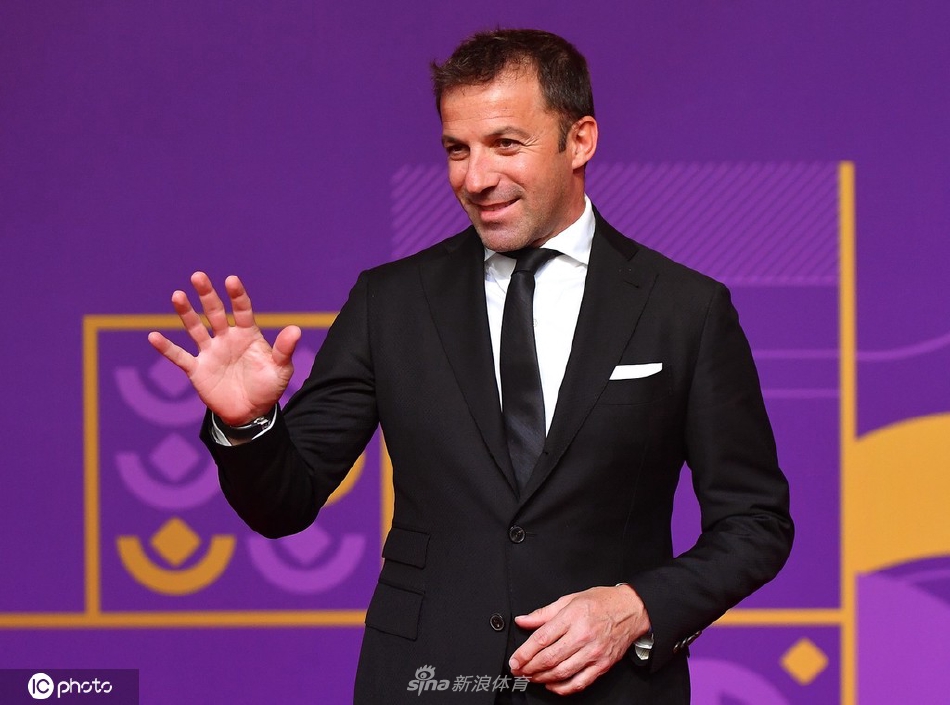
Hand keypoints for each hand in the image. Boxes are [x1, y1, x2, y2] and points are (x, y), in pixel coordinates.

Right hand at [148, 271, 300, 424]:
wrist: (251, 412)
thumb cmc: (268, 387)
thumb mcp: (281, 369)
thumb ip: (284, 350)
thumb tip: (296, 330)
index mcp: (248, 335)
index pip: (243, 310)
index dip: (237, 296)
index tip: (231, 280)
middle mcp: (227, 339)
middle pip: (215, 313)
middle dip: (207, 295)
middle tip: (198, 276)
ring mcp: (210, 352)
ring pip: (195, 328)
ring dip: (186, 313)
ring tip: (177, 295)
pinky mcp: (197, 369)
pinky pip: (179, 357)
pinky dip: (166, 348)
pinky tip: (153, 336)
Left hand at [508, 585, 649, 695]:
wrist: (631, 609)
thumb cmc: (602, 602)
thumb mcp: (569, 599)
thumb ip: (544, 613)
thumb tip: (523, 620)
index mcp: (572, 617)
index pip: (542, 638)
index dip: (524, 653)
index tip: (514, 660)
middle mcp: (583, 635)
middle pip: (549, 658)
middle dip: (529, 667)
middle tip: (518, 670)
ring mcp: (594, 652)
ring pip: (562, 672)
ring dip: (542, 678)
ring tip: (531, 677)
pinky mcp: (602, 665)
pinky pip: (579, 682)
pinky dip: (563, 688)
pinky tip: (552, 686)